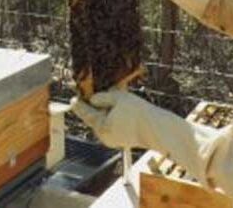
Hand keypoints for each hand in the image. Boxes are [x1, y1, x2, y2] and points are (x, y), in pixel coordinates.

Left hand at [72, 89, 219, 187]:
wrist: (159, 129)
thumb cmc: (139, 113)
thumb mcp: (118, 98)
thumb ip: (103, 97)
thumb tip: (93, 99)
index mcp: (101, 127)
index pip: (86, 113)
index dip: (79, 104)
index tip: (73, 99)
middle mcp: (106, 136)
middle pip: (97, 118)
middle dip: (98, 106)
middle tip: (96, 93)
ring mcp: (115, 140)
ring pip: (107, 121)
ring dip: (109, 110)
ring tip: (115, 97)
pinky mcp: (125, 140)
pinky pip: (116, 125)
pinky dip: (117, 116)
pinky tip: (124, 107)